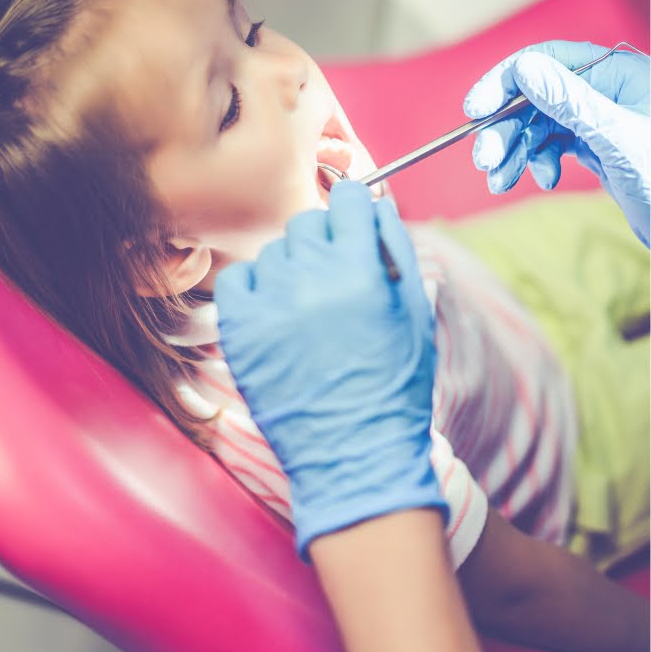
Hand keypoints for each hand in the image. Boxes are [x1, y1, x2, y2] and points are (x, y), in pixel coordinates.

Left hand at [214, 180, 446, 558]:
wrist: (354, 453)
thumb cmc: (393, 384)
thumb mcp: (413, 312)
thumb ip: (396, 249)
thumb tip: (375, 207)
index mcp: (360, 270)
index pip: (349, 198)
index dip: (356, 209)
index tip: (354, 224)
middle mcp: (311, 278)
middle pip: (309, 221)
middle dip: (326, 241)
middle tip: (337, 279)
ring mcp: (270, 303)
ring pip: (275, 251)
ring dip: (293, 269)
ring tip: (310, 311)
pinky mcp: (239, 330)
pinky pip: (238, 279)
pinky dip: (255, 289)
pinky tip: (276, 314)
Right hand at [464, 41, 649, 246]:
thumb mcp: (617, 138)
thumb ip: (570, 101)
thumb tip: (524, 69)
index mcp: (617, 73)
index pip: (548, 61)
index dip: (506, 83)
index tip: (476, 112)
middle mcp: (606, 90)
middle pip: (537, 97)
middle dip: (507, 129)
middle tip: (486, 162)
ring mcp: (602, 119)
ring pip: (541, 124)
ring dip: (515, 151)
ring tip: (500, 181)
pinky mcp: (600, 147)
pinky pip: (554, 145)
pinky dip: (538, 163)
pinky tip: (542, 181)